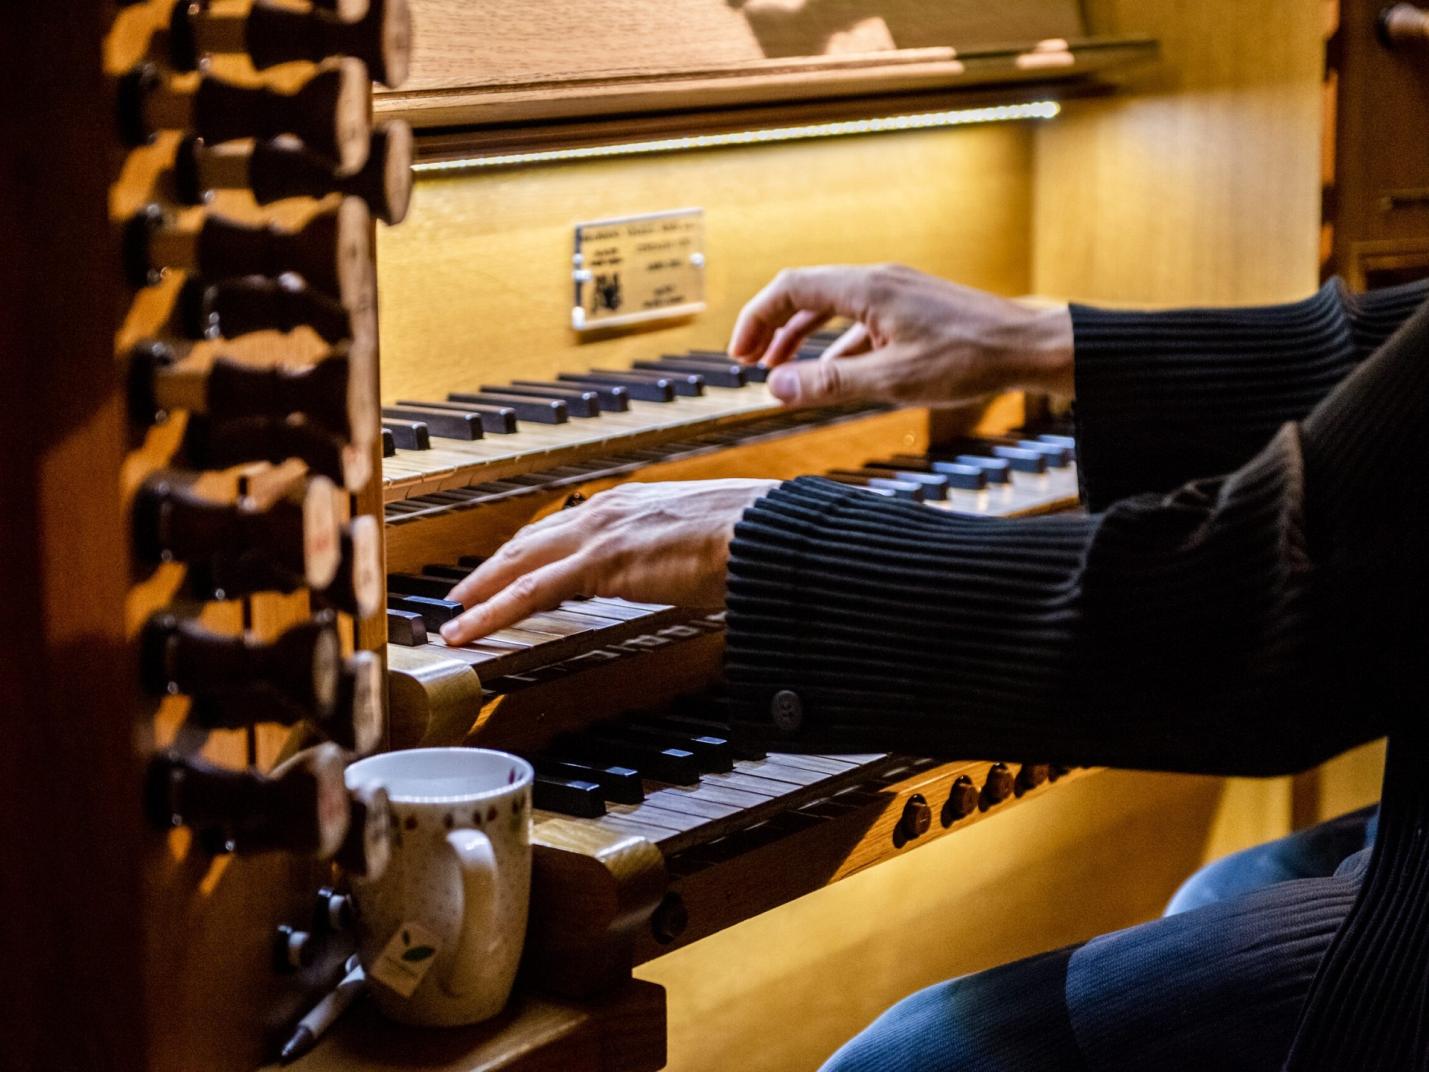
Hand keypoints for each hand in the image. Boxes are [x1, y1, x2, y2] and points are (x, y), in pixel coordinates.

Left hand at [439, 480, 777, 645]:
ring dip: (479, 592)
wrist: (766, 533)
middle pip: (529, 542)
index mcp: (631, 503)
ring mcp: (600, 533)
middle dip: (490, 570)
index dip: (527, 554)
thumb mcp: (703, 545)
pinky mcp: (600, 562)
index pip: (562, 529)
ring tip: (452, 618)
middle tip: (460, 596)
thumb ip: (677, 559)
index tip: (506, 573)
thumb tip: (679, 577)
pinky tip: (469, 630)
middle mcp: (607, 509)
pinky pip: (531, 591)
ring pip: (519, 564)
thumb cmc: (752, 540)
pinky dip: (493, 611)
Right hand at [727, 263, 1074, 406]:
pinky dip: (836, 345)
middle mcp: (877, 281)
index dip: (756, 319)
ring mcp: (896, 292)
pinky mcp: (912, 309)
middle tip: (751, 364)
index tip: (740, 355)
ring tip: (783, 374)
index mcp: (866, 288)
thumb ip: (830, 384)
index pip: (789, 288)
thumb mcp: (892, 380)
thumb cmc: (969, 360)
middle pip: (805, 294)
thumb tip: (775, 388)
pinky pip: (859, 321)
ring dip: (802, 339)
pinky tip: (835, 375)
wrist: (1028, 347)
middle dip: (772, 329)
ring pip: (832, 308)